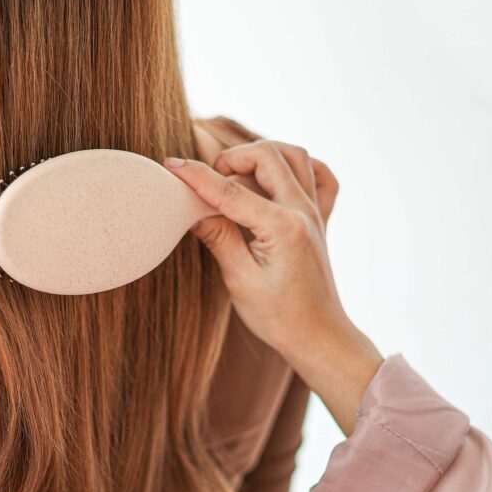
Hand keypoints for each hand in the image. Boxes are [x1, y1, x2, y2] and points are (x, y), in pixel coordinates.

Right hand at [164, 135, 382, 433]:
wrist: (317, 336)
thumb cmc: (279, 317)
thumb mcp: (239, 280)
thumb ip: (218, 237)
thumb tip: (191, 209)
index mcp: (282, 228)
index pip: (230, 190)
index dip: (196, 176)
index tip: (171, 166)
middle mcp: (303, 212)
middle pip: (267, 155)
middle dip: (231, 158)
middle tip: (208, 181)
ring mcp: (315, 212)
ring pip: (294, 155)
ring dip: (261, 156)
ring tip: (236, 177)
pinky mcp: (320, 219)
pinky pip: (320, 176)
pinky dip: (298, 168)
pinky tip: (277, 181)